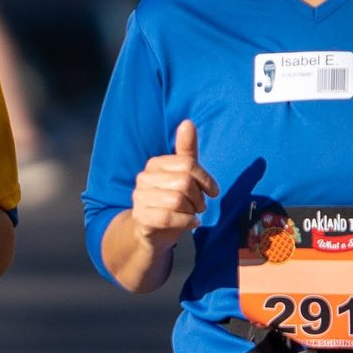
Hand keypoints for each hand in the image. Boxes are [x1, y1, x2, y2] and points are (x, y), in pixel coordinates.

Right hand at [129, 120, 216, 246]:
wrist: (153, 230)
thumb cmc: (171, 200)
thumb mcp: (183, 175)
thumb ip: (187, 151)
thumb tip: (188, 122)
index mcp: (155, 164)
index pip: (188, 164)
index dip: (206, 179)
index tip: (213, 192)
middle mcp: (144, 178)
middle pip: (185, 182)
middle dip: (199, 198)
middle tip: (200, 206)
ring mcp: (139, 197)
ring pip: (177, 200)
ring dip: (192, 211)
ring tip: (192, 214)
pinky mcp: (140, 217)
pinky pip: (168, 217)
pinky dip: (186, 222)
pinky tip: (191, 223)